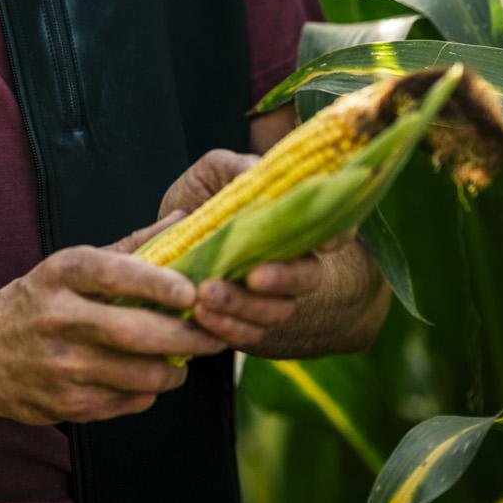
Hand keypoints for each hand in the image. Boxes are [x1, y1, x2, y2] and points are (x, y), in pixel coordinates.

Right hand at [0, 232, 227, 425]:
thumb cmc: (36, 303)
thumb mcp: (68, 267)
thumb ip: (129, 247)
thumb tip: (184, 219)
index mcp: (58, 276)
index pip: (111, 273)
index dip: (156, 282)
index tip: (191, 291)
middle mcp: (56, 319)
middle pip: (133, 332)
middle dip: (186, 337)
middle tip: (216, 333)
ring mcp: (60, 366)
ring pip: (139, 375)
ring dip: (175, 370)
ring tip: (186, 358)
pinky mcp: (67, 405)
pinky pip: (128, 401)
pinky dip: (149, 391)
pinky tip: (148, 376)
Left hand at [154, 148, 346, 350]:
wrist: (166, 238)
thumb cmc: (200, 198)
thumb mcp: (216, 173)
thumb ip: (240, 168)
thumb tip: (258, 170)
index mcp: (291, 223)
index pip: (332, 230)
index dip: (335, 236)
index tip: (324, 242)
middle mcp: (290, 263)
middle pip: (307, 278)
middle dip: (283, 279)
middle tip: (253, 277)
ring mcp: (270, 297)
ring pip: (275, 311)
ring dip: (243, 306)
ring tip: (206, 295)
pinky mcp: (245, 323)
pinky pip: (246, 334)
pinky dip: (225, 327)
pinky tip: (201, 314)